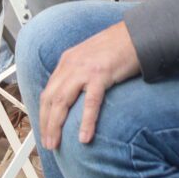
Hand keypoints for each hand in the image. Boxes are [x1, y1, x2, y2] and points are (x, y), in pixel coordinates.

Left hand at [39, 22, 139, 149]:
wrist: (135, 33)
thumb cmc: (116, 47)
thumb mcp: (89, 57)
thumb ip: (79, 73)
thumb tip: (74, 95)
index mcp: (67, 61)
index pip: (48, 91)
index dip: (43, 113)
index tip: (44, 130)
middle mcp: (71, 64)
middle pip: (50, 98)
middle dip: (45, 123)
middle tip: (46, 143)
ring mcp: (84, 69)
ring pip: (62, 101)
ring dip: (55, 125)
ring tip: (54, 143)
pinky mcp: (100, 74)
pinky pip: (90, 102)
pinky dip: (86, 121)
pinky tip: (84, 137)